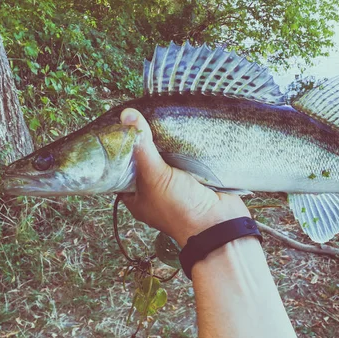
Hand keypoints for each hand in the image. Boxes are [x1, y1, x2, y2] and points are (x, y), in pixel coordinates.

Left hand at [119, 108, 249, 246]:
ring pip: (167, 159)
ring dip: (167, 144)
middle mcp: (155, 192)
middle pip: (145, 162)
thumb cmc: (180, 207)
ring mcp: (176, 186)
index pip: (121, 170)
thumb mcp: (155, 176)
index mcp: (137, 197)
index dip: (120, 150)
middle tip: (143, 116)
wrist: (218, 222)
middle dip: (146, 143)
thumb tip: (128, 115)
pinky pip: (187, 160)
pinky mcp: (195, 180)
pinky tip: (183, 129)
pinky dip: (186, 148)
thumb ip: (142, 147)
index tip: (121, 125)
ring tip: (161, 116)